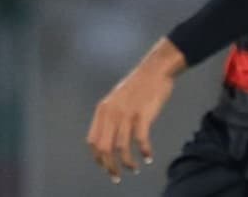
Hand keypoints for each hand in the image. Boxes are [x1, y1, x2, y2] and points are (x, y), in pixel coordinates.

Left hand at [87, 39, 183, 182]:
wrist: (154, 70)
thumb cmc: (138, 86)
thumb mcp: (116, 100)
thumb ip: (110, 117)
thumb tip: (108, 140)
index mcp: (102, 110)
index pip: (93, 141)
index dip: (98, 158)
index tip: (106, 167)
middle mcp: (111, 113)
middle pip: (104, 148)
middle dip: (110, 166)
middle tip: (117, 177)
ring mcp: (126, 114)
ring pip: (121, 148)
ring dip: (128, 163)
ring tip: (134, 169)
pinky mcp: (142, 114)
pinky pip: (140, 140)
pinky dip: (145, 152)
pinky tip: (149, 157)